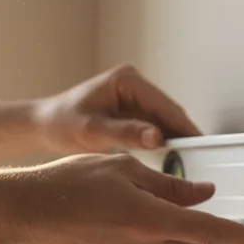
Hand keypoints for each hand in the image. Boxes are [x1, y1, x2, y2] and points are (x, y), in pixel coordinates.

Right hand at [12, 153, 243, 243]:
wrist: (28, 212)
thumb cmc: (69, 185)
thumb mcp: (126, 169)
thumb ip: (171, 185)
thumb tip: (202, 194)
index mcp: (151, 221)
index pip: (213, 233)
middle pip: (199, 243)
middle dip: (207, 226)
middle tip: (202, 203)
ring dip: (181, 232)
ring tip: (153, 203)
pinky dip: (159, 239)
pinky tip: (136, 218)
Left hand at [33, 64, 201, 154]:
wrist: (44, 126)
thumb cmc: (61, 123)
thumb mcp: (92, 131)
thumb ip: (125, 133)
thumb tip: (157, 137)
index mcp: (127, 81)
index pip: (164, 105)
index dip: (183, 126)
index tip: (199, 144)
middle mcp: (134, 85)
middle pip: (169, 112)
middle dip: (183, 134)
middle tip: (200, 158)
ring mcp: (135, 98)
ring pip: (165, 121)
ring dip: (175, 140)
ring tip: (188, 162)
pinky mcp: (133, 112)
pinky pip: (155, 128)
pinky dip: (163, 143)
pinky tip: (170, 160)